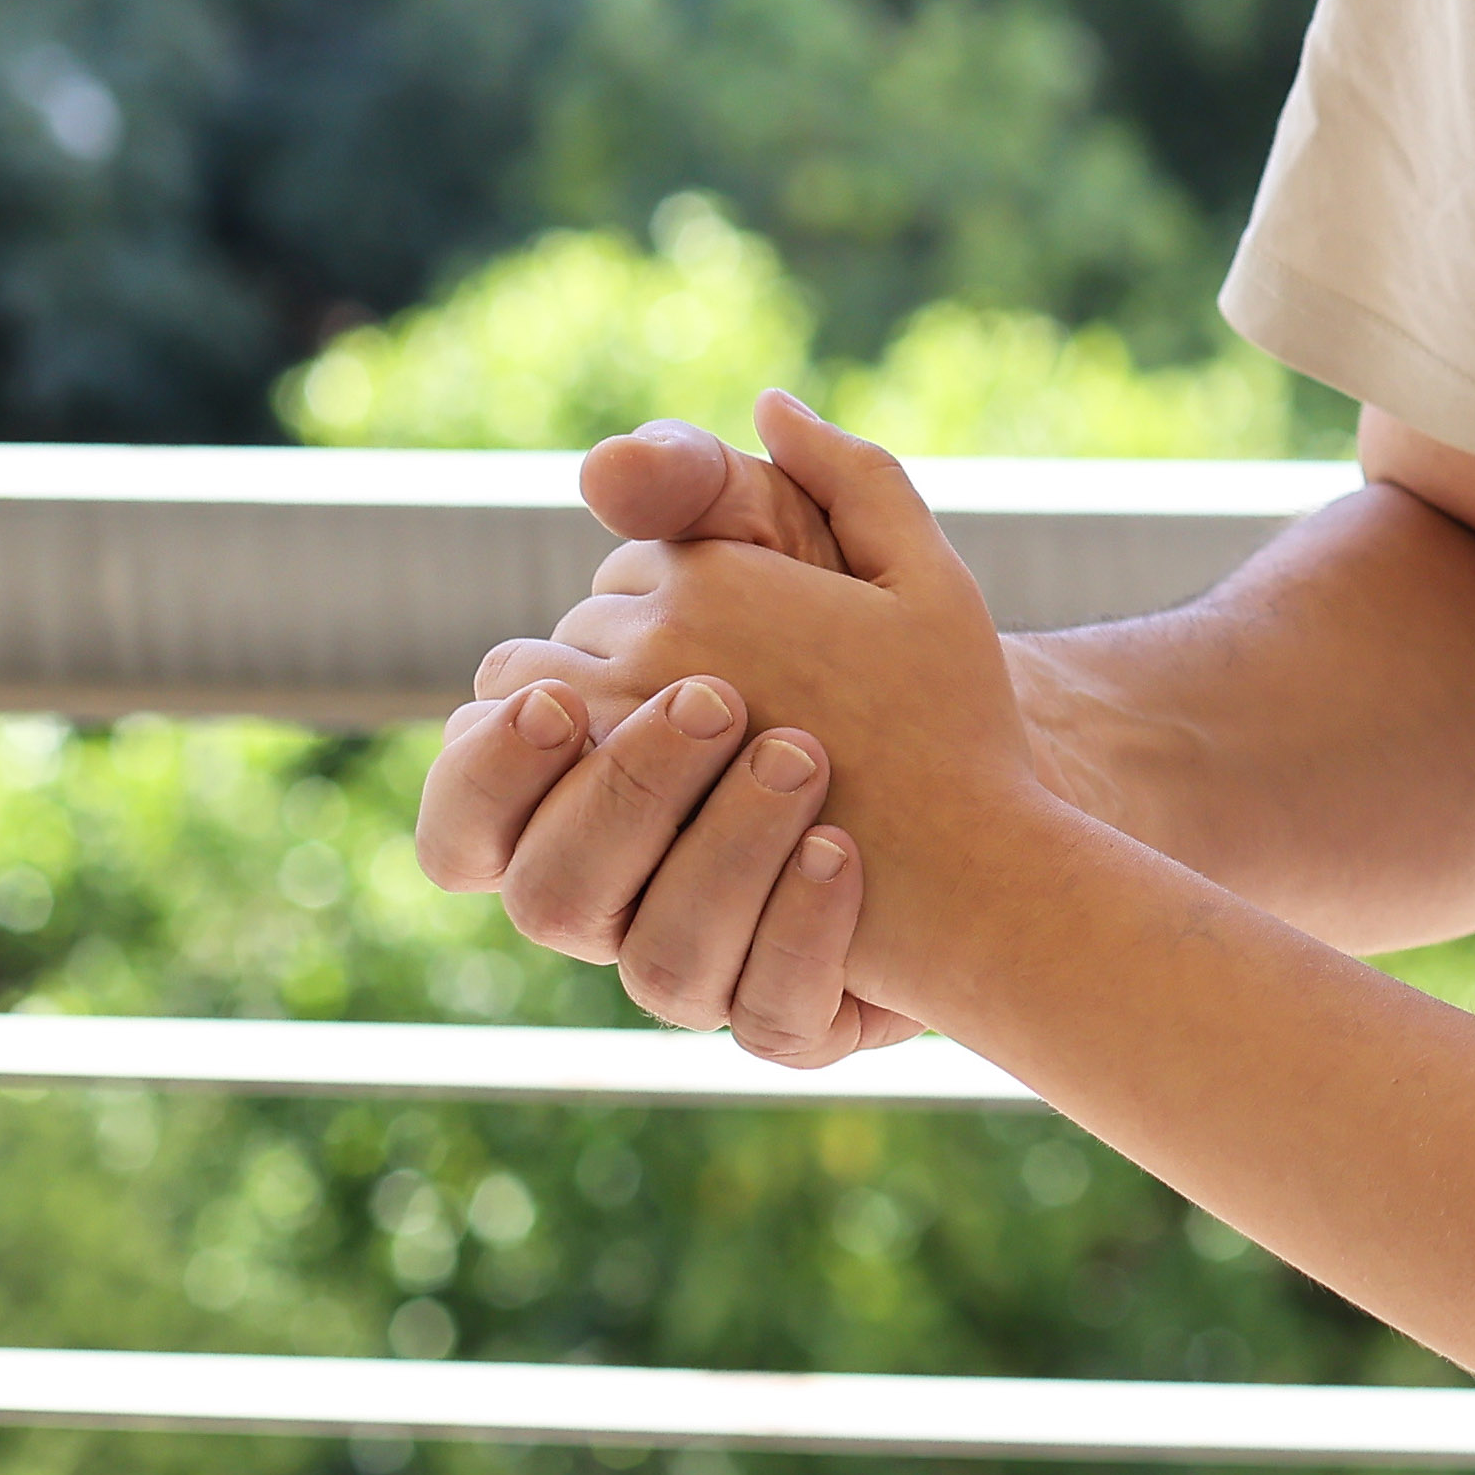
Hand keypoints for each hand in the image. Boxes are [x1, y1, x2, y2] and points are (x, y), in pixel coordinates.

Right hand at [537, 395, 1055, 1012]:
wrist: (1002, 749)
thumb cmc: (871, 642)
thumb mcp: (811, 544)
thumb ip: (713, 491)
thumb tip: (609, 460)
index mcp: (586, 787)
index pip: (472, 798)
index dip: (499, 756)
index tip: (566, 694)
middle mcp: (630, 889)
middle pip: (543, 890)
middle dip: (613, 796)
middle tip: (711, 701)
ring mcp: (714, 954)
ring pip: (652, 966)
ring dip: (719, 855)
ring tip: (807, 755)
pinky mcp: (802, 1006)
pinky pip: (769, 1014)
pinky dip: (803, 932)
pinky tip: (849, 853)